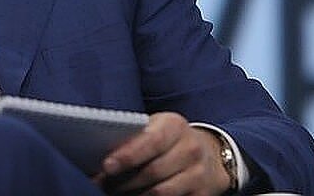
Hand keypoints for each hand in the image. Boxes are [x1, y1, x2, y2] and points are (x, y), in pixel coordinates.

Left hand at [94, 112, 230, 194]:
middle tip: (103, 183)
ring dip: (135, 195)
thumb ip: (135, 137)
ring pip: (161, 192)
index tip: (107, 166)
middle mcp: (191, 148)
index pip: (151, 141)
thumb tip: (103, 154)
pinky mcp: (203, 194)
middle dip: (124, 181)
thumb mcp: (156, 128)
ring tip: (116, 192)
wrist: (210, 154)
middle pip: (153, 171)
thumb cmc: (170, 140)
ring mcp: (199, 173)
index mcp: (175, 125)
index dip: (128, 155)